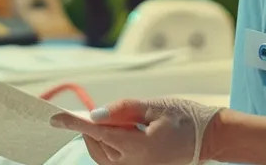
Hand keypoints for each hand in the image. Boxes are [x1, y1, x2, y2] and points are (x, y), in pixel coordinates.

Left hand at [50, 98, 222, 164]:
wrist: (210, 138)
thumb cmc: (186, 118)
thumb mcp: (155, 106)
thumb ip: (123, 109)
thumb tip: (95, 114)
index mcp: (140, 147)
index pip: (98, 133)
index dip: (74, 124)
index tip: (55, 118)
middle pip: (97, 146)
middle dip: (90, 128)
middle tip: (95, 112)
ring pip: (103, 156)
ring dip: (99, 138)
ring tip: (115, 122)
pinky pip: (113, 161)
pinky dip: (108, 146)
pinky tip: (119, 133)